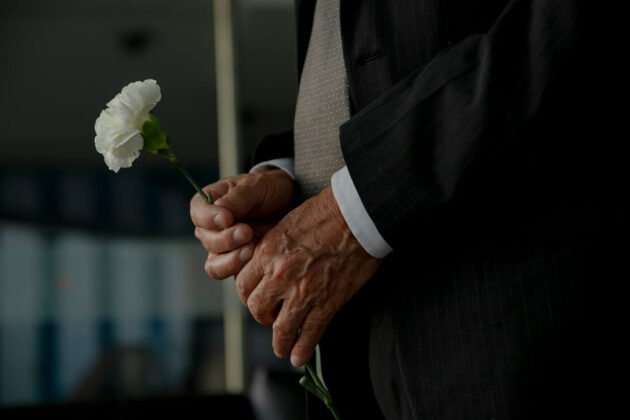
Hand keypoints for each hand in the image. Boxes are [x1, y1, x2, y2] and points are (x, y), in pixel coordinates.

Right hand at [190, 169, 293, 279]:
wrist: (288, 204)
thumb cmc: (268, 190)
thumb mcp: (255, 186)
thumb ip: (237, 198)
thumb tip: (219, 212)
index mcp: (209, 203)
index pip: (198, 213)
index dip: (209, 218)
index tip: (227, 218)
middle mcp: (211, 227)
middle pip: (207, 239)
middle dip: (226, 238)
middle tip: (246, 232)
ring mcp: (222, 247)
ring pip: (214, 262)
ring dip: (231, 258)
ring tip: (250, 249)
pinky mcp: (235, 261)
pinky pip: (228, 272)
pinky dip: (238, 267)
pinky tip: (252, 257)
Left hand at [236, 187, 380, 366]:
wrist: (356, 217)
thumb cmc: (325, 213)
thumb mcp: (286, 224)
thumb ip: (274, 249)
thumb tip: (271, 265)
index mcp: (267, 253)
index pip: (243, 285)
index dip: (248, 296)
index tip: (256, 299)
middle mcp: (279, 276)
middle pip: (257, 309)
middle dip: (262, 316)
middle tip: (271, 318)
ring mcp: (302, 293)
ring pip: (281, 329)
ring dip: (280, 343)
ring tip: (283, 348)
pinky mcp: (326, 304)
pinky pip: (309, 335)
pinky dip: (302, 350)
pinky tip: (299, 358)